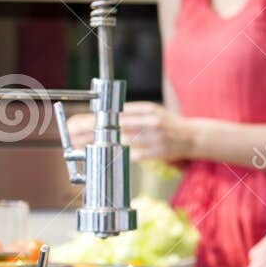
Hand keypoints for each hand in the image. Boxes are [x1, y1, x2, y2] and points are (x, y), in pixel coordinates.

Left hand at [69, 102, 194, 161]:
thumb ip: (132, 113)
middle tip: (71, 133)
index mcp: (147, 109)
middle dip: (90, 130)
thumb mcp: (153, 112)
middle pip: (114, 126)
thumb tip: (104, 117)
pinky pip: (134, 155)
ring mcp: (155, 137)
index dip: (93, 118)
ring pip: (121, 141)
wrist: (194, 137)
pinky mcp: (158, 152)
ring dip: (99, 144)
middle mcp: (151, 121)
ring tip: (80, 146)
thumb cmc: (169, 124)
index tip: (75, 122)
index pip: (115, 113)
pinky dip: (118, 155)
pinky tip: (103, 157)